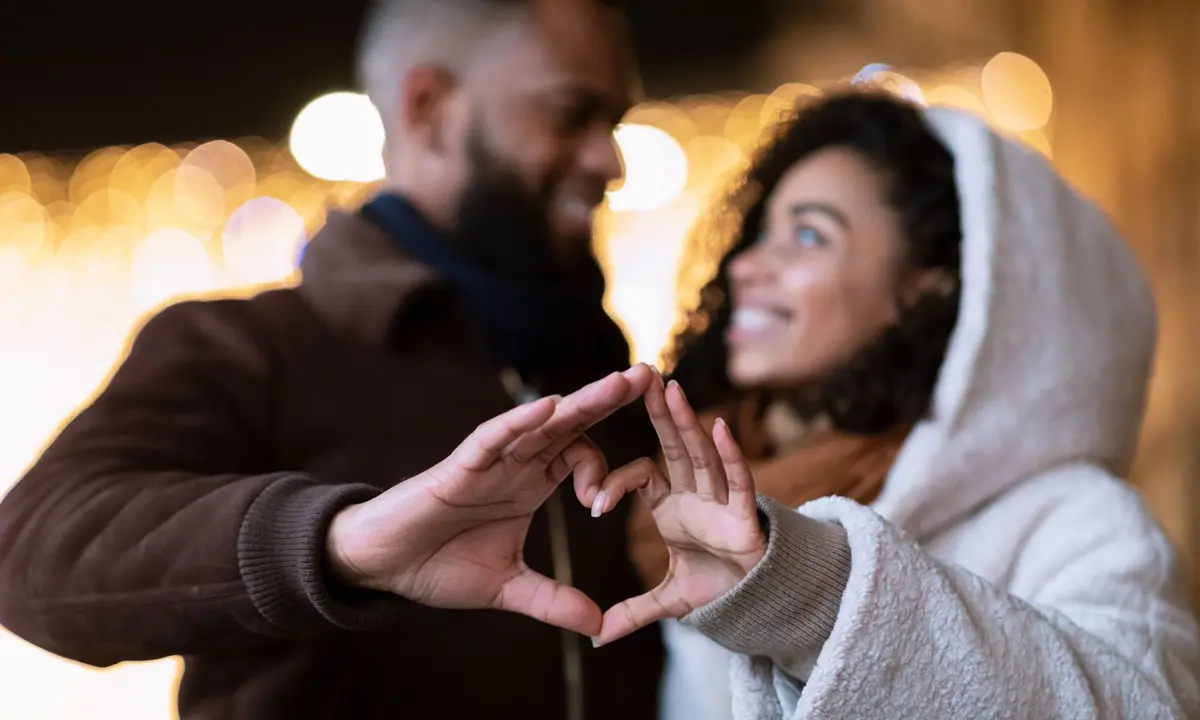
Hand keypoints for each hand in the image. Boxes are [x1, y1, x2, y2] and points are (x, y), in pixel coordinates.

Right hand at [325, 364, 653, 635]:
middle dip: (609, 400)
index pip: (580, 457)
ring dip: (580, 401)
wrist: (383, 566)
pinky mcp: (459, 467)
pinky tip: (549, 407)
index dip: (602, 471)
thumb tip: (598, 626)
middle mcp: (515, 464)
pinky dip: (519, 422)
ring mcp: (489, 461)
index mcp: (530, 484)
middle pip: (570, 424)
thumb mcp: (507, 588)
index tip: (603, 503)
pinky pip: (493, 437)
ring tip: (619, 381)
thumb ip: (553, 600)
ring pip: (541, 422)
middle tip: (650, 375)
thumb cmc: (438, 565)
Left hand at [585, 369, 766, 645]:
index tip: (593, 505)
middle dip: (658, 412)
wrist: (758, 603)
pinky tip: (719, 428)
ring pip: (701, 454)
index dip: (616, 484)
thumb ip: (633, 612)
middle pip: (673, 445)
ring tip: (670, 388)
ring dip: (687, 421)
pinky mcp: (746, 513)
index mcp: (671, 504)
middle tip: (640, 375)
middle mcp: (695, 493)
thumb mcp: (668, 600)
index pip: (641, 477)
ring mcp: (722, 499)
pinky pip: (738, 479)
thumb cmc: (716, 587)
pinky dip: (730, 455)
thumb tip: (596, 637)